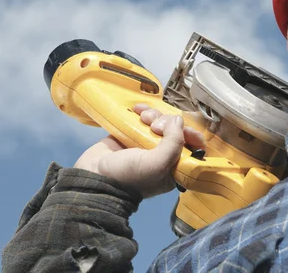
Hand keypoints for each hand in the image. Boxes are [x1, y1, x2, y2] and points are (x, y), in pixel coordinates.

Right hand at [73, 104, 205, 197]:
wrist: (93, 177)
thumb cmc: (129, 177)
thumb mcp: (157, 165)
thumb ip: (174, 143)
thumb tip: (178, 120)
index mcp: (174, 167)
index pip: (193, 146)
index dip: (190, 134)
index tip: (181, 128)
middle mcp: (164, 154)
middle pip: (176, 129)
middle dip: (168, 122)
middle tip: (155, 127)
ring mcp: (147, 143)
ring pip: (161, 120)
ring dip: (155, 115)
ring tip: (143, 118)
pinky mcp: (133, 134)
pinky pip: (145, 117)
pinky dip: (144, 110)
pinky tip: (138, 109)